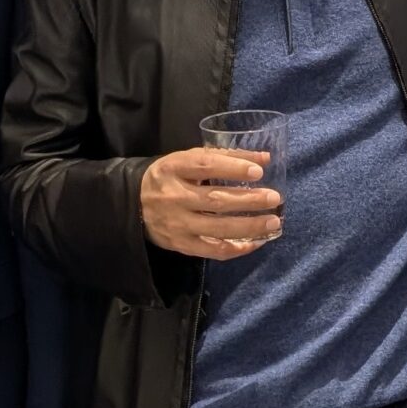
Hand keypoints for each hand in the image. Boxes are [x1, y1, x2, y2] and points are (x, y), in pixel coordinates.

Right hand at [139, 148, 281, 259]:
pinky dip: (237, 248)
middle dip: (249, 200)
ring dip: (249, 226)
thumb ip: (225, 157)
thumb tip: (265, 159)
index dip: (233, 168)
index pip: (205, 165)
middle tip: (274, 197)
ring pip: (218, 228)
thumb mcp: (188, 159)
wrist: (132, 204)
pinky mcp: (181, 245)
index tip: (258, 171)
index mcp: (174, 168)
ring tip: (273, 221)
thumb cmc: (169, 178)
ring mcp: (177, 224)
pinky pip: (213, 250)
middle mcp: (174, 196)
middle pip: (216, 200)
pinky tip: (256, 242)